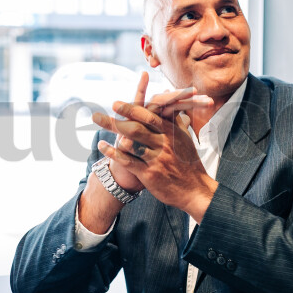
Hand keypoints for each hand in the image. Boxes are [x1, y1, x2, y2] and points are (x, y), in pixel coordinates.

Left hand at [93, 100, 217, 221]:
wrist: (194, 190)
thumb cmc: (189, 163)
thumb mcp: (185, 138)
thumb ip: (175, 120)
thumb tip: (172, 103)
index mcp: (171, 133)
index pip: (149, 116)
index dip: (131, 109)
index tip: (116, 104)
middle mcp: (163, 143)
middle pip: (136, 127)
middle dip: (116, 119)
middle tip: (98, 114)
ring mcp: (156, 159)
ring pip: (131, 143)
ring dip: (112, 131)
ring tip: (98, 122)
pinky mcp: (150, 174)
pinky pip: (128, 161)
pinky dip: (113, 153)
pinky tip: (102, 145)